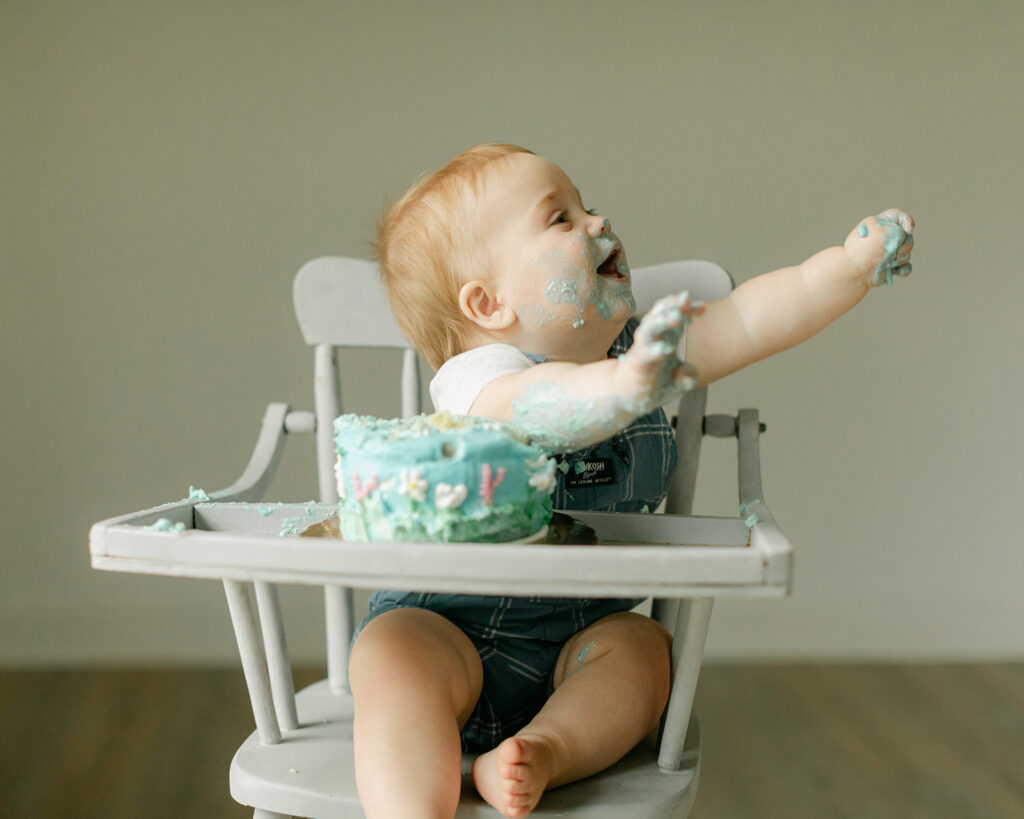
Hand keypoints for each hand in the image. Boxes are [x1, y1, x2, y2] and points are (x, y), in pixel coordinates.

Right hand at [617, 291, 704, 409]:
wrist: (628, 398)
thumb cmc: (653, 385)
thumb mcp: (678, 382)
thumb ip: (688, 377)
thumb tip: (688, 375)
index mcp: (664, 337)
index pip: (675, 315)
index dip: (687, 309)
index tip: (702, 308)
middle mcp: (652, 339)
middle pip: (661, 315)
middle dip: (674, 306)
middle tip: (687, 299)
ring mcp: (642, 350)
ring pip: (649, 329)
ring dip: (662, 322)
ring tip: (677, 318)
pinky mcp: (636, 365)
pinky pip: (643, 355)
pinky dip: (653, 350)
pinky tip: (665, 350)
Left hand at [844, 209, 915, 286]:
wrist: (852, 270)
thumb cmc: (864, 247)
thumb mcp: (880, 229)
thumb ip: (898, 228)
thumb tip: (906, 240)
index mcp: (880, 224)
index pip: (899, 217)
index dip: (907, 221)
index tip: (908, 230)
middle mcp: (885, 237)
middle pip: (907, 237)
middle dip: (903, 245)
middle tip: (892, 251)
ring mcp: (888, 253)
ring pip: (907, 253)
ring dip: (900, 258)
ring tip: (886, 262)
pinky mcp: (889, 266)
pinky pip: (905, 267)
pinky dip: (903, 269)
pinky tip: (896, 270)